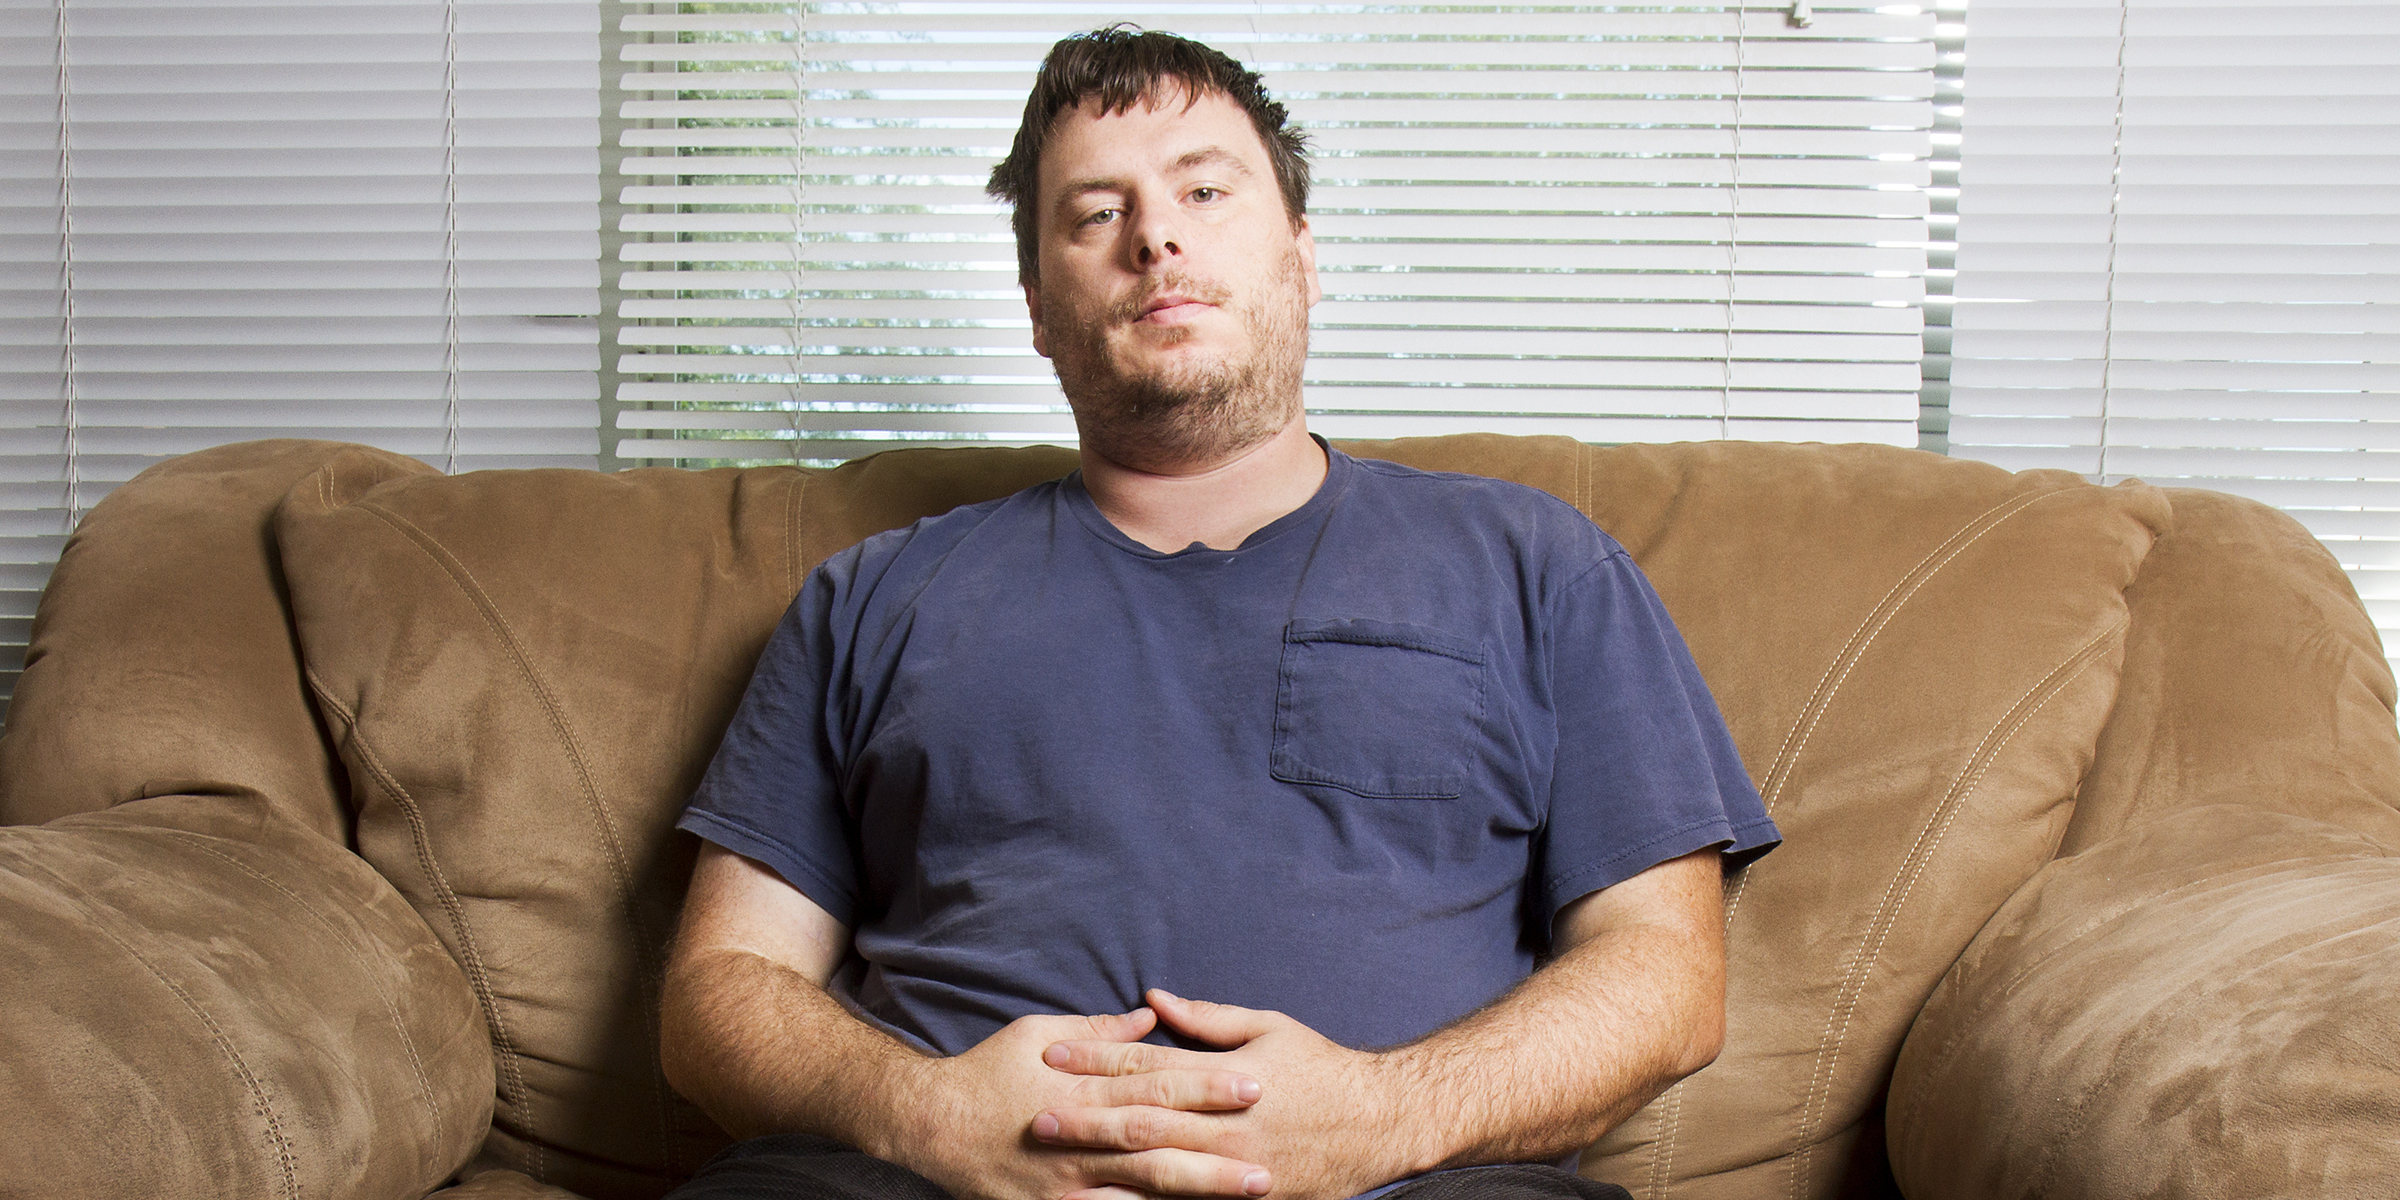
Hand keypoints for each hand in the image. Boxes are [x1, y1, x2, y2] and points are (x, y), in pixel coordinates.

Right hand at [881, 1006, 1272, 1199]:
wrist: (928, 1122)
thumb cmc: (986, 1073)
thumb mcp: (1037, 1034)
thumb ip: (1099, 1029)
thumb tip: (1151, 1016)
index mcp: (1084, 1086)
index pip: (1158, 1085)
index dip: (1208, 1087)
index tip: (1254, 1086)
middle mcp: (1081, 1134)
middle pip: (1159, 1141)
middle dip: (1216, 1151)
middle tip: (1268, 1158)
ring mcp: (1067, 1179)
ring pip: (1142, 1188)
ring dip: (1195, 1193)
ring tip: (1244, 1196)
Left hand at [1035, 991, 1418, 1199]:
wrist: (1382, 1124)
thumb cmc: (1322, 1068)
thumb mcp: (1268, 1026)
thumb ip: (1207, 1018)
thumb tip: (1152, 997)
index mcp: (1225, 1079)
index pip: (1146, 1065)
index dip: (1095, 1058)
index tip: (1052, 1054)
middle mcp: (1226, 1129)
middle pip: (1141, 1122)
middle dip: (1085, 1119)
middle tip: (1036, 1116)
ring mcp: (1234, 1174)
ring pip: (1156, 1172)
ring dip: (1103, 1168)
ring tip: (1060, 1165)